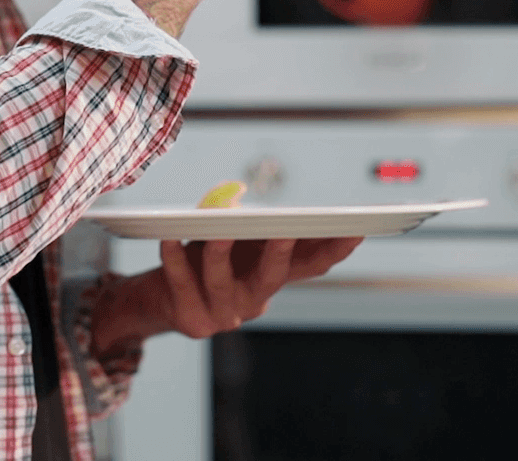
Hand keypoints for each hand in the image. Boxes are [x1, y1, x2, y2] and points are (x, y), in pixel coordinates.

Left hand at [150, 236, 361, 336]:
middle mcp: (254, 299)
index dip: (335, 249)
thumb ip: (237, 223)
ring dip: (221, 253)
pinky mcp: (192, 319)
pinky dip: (175, 260)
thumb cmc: (201, 263)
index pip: (311, 265)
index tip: (356, 229)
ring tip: (218, 230)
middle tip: (286, 231)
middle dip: (282, 253)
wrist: (161, 302)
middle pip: (275, 276)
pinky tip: (170, 240)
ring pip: (222, 281)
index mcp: (270, 277)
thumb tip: (236, 197)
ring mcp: (224, 312)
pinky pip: (182, 283)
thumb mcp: (227, 240)